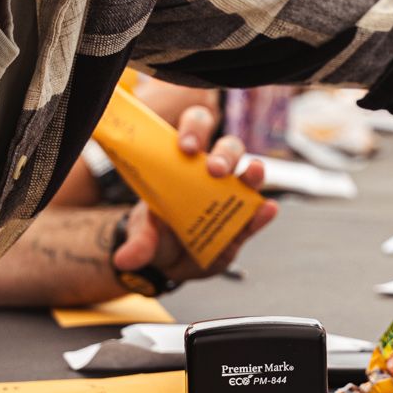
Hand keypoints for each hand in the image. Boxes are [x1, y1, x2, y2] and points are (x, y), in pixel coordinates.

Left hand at [113, 102, 277, 282]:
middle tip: (216, 169)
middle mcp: (211, 176)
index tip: (186, 147)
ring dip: (252, 174)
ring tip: (253, 173)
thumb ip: (139, 243)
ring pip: (248, 176)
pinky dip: (262, 213)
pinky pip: (255, 216)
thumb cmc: (156, 232)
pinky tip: (267, 209)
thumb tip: (126, 259)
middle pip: (228, 149)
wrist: (167, 262)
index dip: (194, 130)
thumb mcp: (143, 234)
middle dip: (225, 154)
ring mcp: (230, 199)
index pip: (195, 130)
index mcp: (184, 164)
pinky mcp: (241, 226)